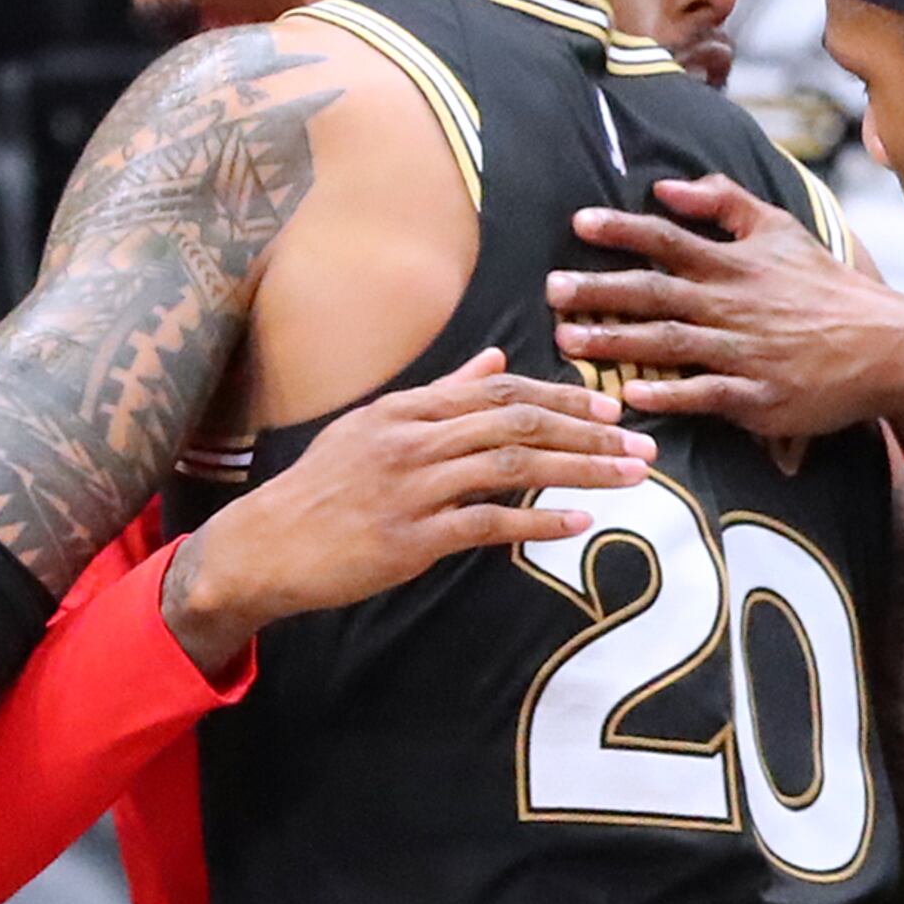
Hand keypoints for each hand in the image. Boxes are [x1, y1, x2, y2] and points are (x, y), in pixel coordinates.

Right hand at [158, 351, 647, 675]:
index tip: (610, 408)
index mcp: (407, 410)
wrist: (264, 544)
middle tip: (639, 443)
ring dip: (579, 472)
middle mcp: (411, 440)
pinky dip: (537, 522)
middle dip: (586, 432)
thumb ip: (442, 395)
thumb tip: (495, 359)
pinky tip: (579, 523)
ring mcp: (410, 488)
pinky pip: (486, 522)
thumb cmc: (326, 487)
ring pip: (511, 467)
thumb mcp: (377, 426)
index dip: (561, 398)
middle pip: (516, 423)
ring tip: (629, 477)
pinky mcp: (410, 538)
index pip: (499, 392)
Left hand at [551, 173, 903, 485]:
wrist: (890, 347)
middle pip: (656, 292)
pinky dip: (671, 394)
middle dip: (600, 290)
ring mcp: (747, 352)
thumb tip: (669, 186)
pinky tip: (633, 395)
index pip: (669, 239)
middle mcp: (735, 304)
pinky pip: (709, 393)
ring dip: (618, 340)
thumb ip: (725, 203)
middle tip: (552, 291)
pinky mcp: (761, 397)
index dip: (623, 230)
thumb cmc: (828, 288)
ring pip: (671, 343)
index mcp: (736, 264)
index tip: (580, 223)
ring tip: (569, 340)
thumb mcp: (782, 230)